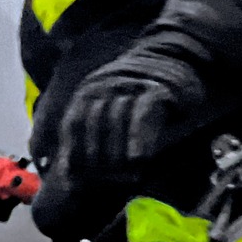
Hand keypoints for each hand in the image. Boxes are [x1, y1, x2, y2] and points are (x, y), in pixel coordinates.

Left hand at [54, 57, 204, 185]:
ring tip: (121, 179)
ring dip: (117, 153)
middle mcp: (107, 83)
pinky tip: (138, 159)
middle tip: (102, 184)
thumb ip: (88, 133)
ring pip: (117, 120)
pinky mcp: (158, 88)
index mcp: (90, 89)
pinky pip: (144, 114)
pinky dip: (139, 138)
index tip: (74, 179)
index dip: (73, 152)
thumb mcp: (109, 107)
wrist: (178, 57)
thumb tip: (63, 168)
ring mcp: (132, 84)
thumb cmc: (141, 95)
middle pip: (94, 124)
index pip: (74, 122)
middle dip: (95, 158)